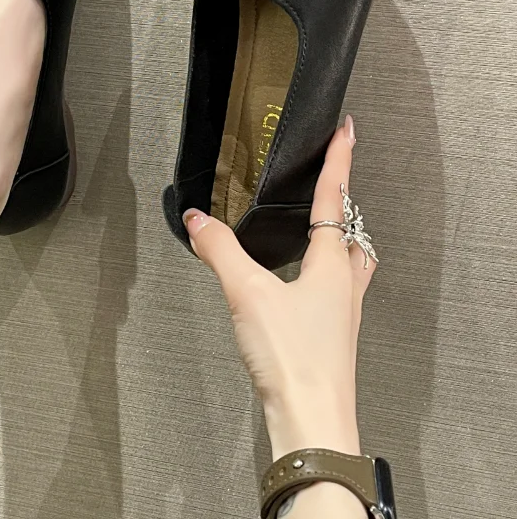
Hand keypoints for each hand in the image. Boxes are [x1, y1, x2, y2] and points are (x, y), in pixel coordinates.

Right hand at [183, 117, 375, 459]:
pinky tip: (299, 287)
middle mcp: (345, 286)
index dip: (339, 160)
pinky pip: (335, 292)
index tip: (347, 129)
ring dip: (337, 241)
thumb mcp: (247, 294)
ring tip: (318, 232)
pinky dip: (322, 275)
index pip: (336, 199)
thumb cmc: (292, 358)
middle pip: (353, 233)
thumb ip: (219, 251)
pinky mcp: (331, 338)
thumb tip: (197, 219)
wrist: (311, 420)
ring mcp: (342, 314)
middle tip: (333, 184)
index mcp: (331, 265)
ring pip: (349, 264)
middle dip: (345, 204)